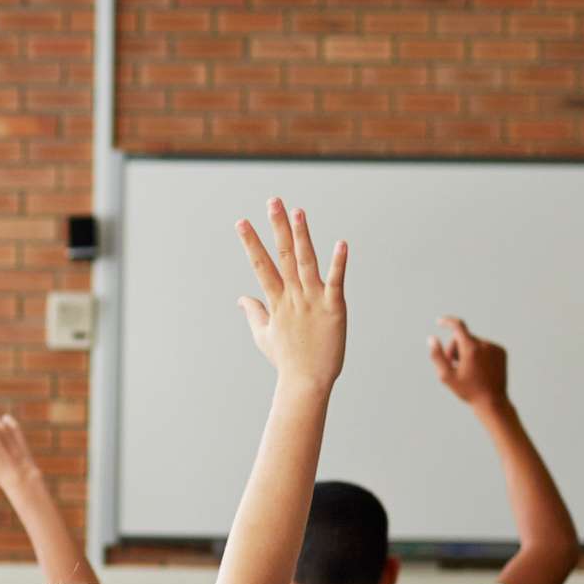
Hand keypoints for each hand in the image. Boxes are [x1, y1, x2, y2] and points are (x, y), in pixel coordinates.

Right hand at [235, 198, 346, 390]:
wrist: (306, 382)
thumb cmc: (286, 361)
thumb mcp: (263, 335)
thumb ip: (254, 312)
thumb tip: (242, 298)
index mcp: (276, 302)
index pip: (261, 266)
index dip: (252, 243)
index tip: (242, 222)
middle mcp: (293, 296)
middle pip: (282, 256)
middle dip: (277, 227)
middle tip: (273, 201)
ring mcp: (313, 301)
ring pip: (306, 262)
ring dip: (302, 236)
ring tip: (298, 211)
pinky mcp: (334, 308)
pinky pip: (336, 281)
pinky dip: (338, 263)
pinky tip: (341, 243)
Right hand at [428, 317, 507, 408]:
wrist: (492, 401)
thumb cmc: (468, 390)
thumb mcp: (447, 376)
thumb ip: (437, 356)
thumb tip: (431, 339)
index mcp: (471, 349)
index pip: (458, 326)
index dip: (447, 322)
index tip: (440, 321)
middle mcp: (485, 345)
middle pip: (463, 337)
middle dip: (455, 348)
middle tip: (453, 365)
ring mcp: (495, 348)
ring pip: (474, 342)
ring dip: (467, 351)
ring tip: (467, 368)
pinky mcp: (501, 352)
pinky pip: (485, 346)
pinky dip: (478, 353)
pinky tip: (479, 368)